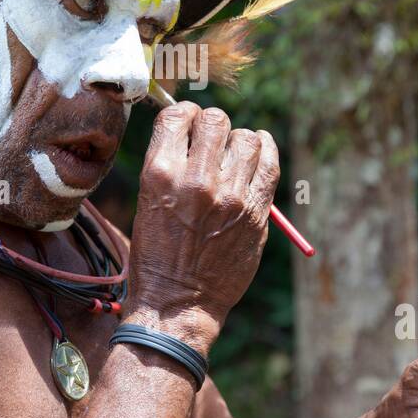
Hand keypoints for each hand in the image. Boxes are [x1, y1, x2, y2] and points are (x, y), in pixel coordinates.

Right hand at [126, 102, 278, 353]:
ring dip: (239, 141)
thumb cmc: (156, 253)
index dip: (185, 115)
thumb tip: (191, 132)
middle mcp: (197, 179)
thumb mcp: (148, 201)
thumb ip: (170, 165)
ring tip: (233, 154)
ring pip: (247, 138)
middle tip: (211, 141)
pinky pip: (270, 162)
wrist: (177, 302)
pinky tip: (257, 151)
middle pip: (216, 120)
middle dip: (212, 126)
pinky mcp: (256, 212)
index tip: (188, 124)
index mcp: (160, 173)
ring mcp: (230, 195)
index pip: (179, 116)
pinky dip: (265, 150)